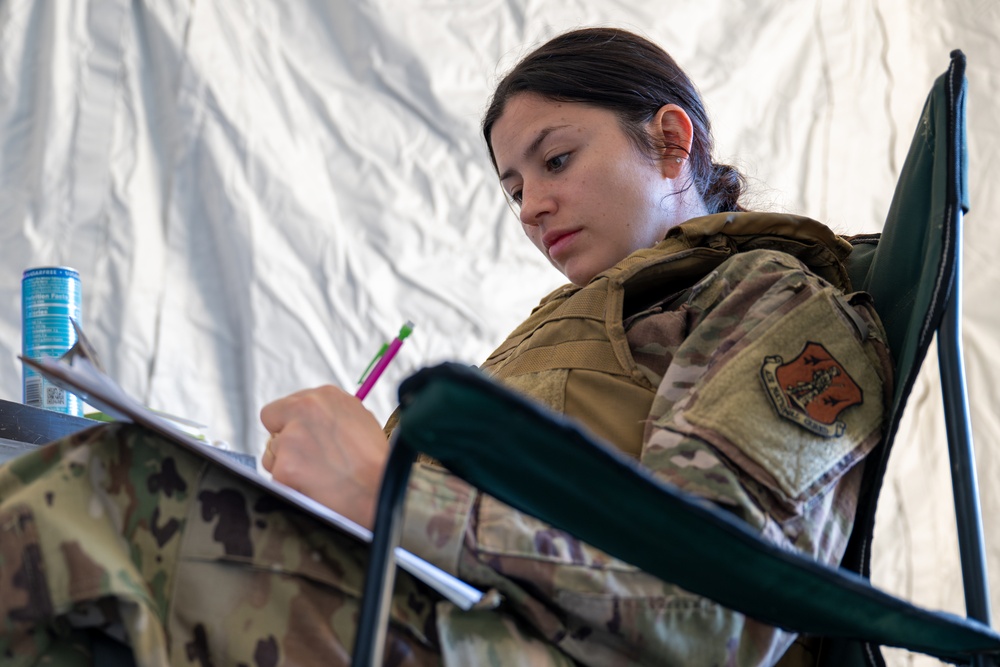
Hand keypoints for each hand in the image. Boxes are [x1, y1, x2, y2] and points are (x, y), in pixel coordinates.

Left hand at [260, 385, 388, 528]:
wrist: (380, 493)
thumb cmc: (377, 464)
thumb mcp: (360, 421)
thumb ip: (331, 416)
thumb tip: (313, 422)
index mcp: (326, 395)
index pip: (290, 404)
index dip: (296, 423)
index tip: (308, 438)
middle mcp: (307, 407)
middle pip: (272, 418)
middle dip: (283, 438)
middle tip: (304, 459)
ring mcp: (293, 436)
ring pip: (271, 451)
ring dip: (286, 465)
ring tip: (316, 477)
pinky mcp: (285, 465)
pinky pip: (274, 477)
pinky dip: (288, 486)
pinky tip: (311, 488)